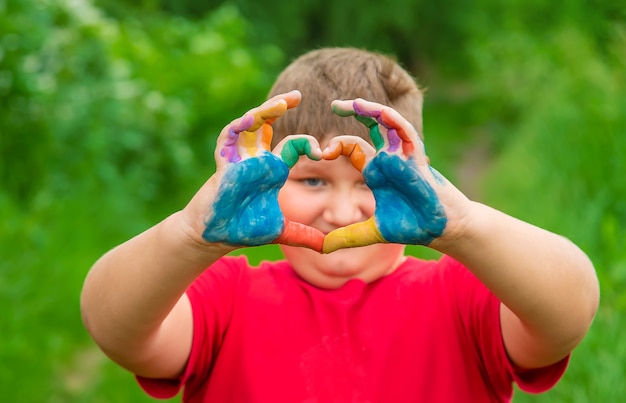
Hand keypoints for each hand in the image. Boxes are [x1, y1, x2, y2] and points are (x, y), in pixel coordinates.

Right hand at [198, 91, 325, 251]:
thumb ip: (304, 236)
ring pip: (249, 125)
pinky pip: (228, 139)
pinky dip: (239, 127)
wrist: (216, 237)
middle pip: (268, 124)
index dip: (308, 144)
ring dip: (263, 112)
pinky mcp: (223, 164)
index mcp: (273, 170)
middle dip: (280, 106)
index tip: (324, 151)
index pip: (293, 146)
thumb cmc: (245, 229)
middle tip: (297, 95)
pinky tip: (252, 119)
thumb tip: (328, 248)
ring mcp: (239, 159)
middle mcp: (257, 159)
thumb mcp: (281, 232)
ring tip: (281, 103)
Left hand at [322, 98, 458, 252]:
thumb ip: (347, 237)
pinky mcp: (416, 159)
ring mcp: (402, 156)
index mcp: (375, 171)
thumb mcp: (371, 232)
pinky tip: (382, 114)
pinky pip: (406, 134)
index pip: (352, 148)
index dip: (337, 146)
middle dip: (354, 112)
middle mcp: (387, 158)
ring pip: (388, 123)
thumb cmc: (410, 225)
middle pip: (369, 127)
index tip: (321, 152)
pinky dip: (395, 122)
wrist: (439, 229)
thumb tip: (322, 249)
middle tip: (335, 105)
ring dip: (372, 110)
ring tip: (353, 102)